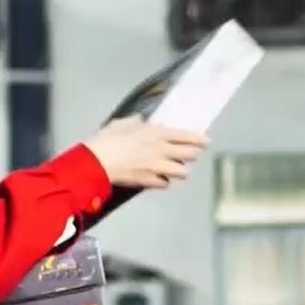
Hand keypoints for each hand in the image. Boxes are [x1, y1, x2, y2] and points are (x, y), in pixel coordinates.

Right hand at [83, 116, 208, 188]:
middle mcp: (162, 150)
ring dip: (180, 170)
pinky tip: (160, 179)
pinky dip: (164, 181)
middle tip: (191, 154)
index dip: (199, 139)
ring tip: (177, 169)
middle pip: (189, 155)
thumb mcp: (122, 123)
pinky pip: (165, 183)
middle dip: (192, 154)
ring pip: (182, 172)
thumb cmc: (108, 138)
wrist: (97, 162)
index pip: (186, 136)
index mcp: (157, 133)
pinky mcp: (149, 181)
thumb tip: (141, 120)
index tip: (206, 141)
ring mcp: (157, 168)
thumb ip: (135, 122)